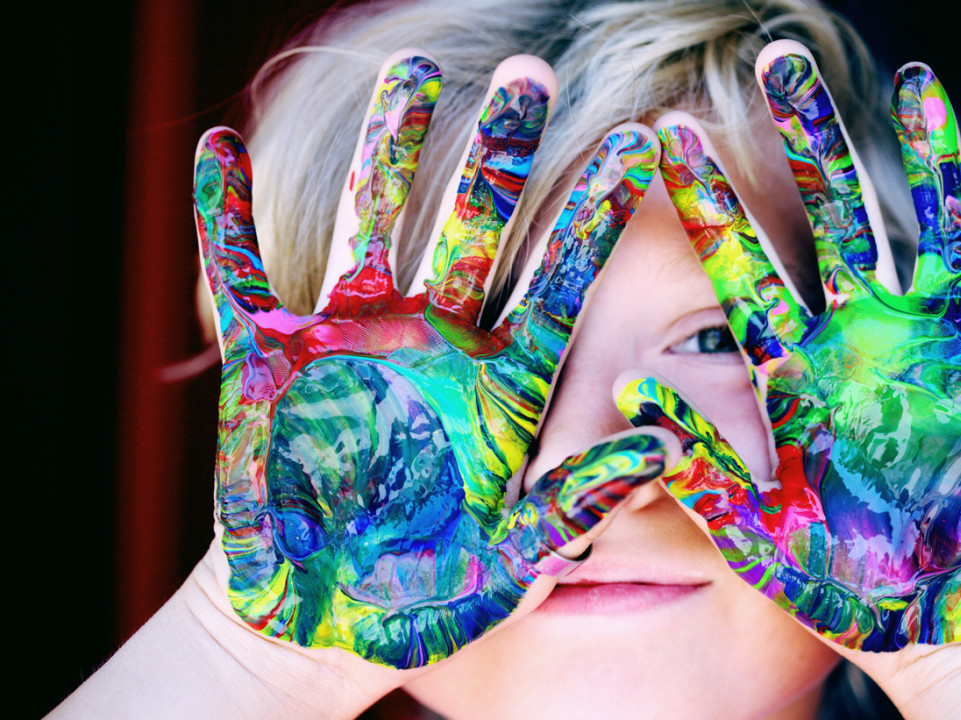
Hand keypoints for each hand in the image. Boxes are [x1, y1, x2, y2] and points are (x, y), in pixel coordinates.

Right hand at [196, 51, 664, 667]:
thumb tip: (664, 445)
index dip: (595, 214)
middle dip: (497, 151)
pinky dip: (222, 217)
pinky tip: (218, 149)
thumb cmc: (428, 591)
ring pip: (374, 220)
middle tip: (530, 71)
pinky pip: (240, 272)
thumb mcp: (512, 557)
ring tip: (410, 70)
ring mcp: (352, 338)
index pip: (560, 281)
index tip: (638, 141)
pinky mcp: (270, 357)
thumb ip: (580, 498)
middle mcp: (434, 341)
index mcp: (501, 383)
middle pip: (474, 225)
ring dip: (388, 149)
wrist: (326, 615)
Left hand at [618, 44, 960, 651]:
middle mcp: (870, 335)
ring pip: (938, 222)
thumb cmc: (843, 586)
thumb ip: (698, 461)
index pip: (743, 265)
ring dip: (933, 152)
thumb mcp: (756, 528)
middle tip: (780, 61)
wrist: (939, 625)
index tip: (661, 136)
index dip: (705, 201)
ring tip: (918, 79)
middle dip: (810, 139)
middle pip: (835, 215)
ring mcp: (949, 341)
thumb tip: (624, 398)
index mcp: (801, 367)